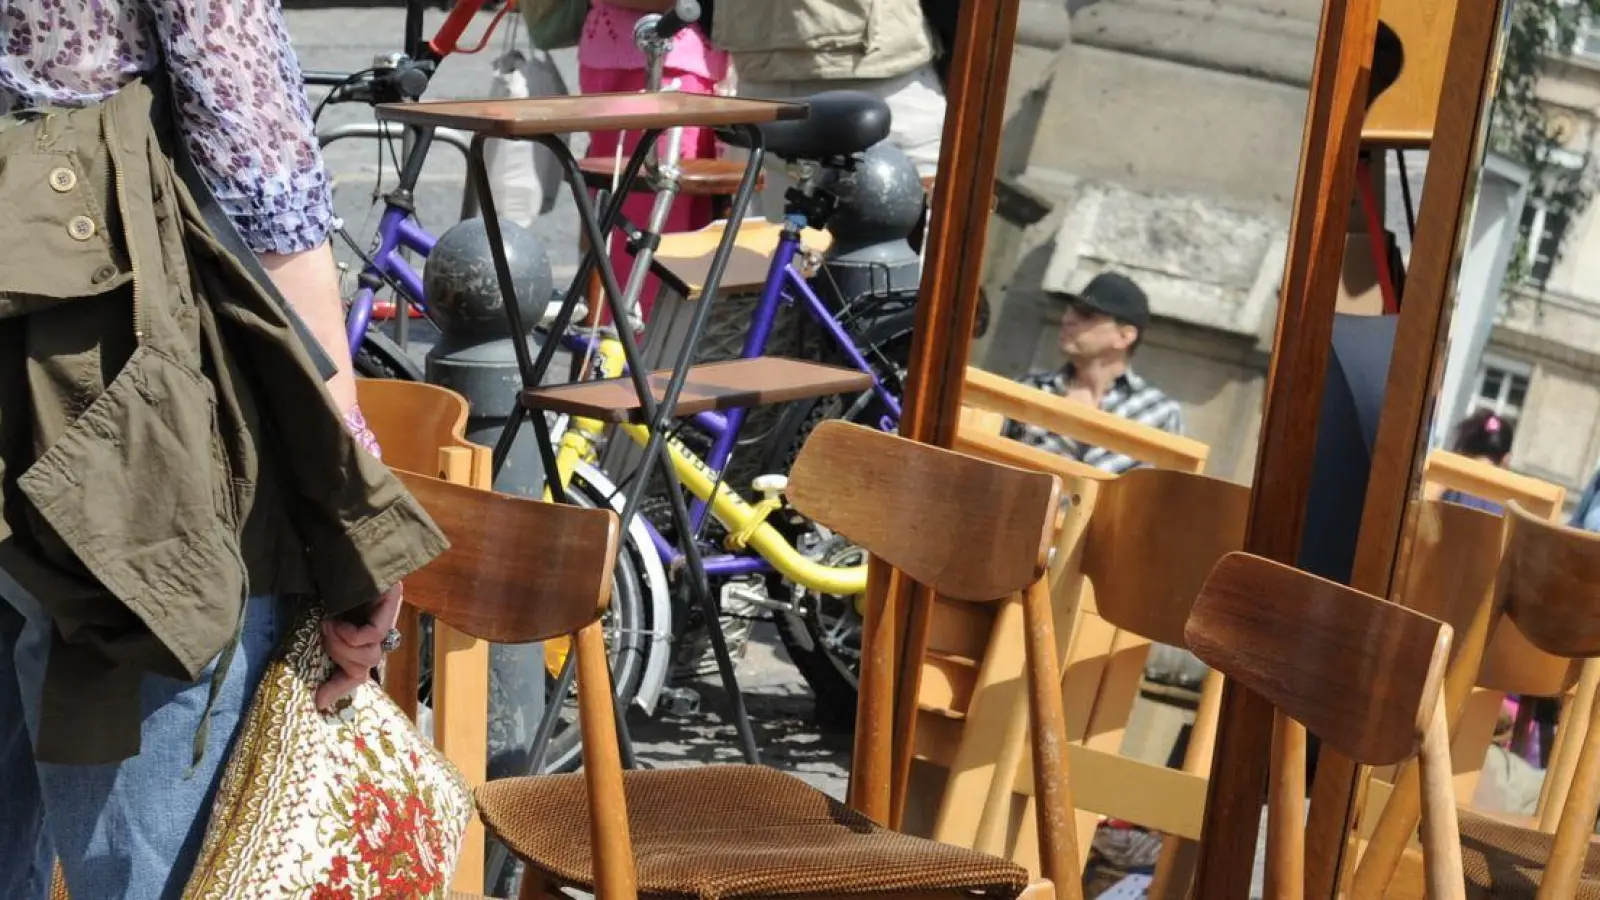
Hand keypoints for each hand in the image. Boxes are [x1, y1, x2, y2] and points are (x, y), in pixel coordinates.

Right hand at [316, 583, 403, 711]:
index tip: (319, 701)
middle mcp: (379, 623)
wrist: (329, 540)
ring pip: (368, 656)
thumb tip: (314, 692)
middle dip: (338, 657)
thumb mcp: (317, 619)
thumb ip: (322, 645)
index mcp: (359, 630)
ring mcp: (388, 611)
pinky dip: (350, 635)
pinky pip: (372, 636)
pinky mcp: (392, 599)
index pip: (360, 670)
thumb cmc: (318, 576)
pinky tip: (336, 622)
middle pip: (365, 667)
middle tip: (323, 633)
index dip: (339, 687)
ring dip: (340, 645)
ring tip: (327, 623)